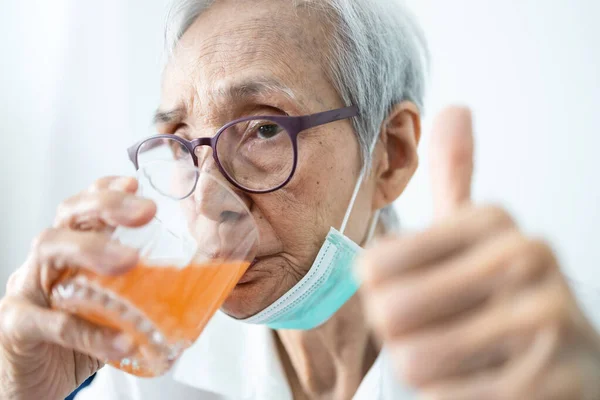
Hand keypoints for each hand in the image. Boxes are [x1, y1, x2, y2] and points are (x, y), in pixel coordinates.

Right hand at [0, 177, 154, 399]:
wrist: (31, 386)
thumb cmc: (72, 344)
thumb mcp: (110, 314)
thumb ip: (140, 300)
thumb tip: (198, 297)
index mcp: (71, 255)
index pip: (84, 209)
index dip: (105, 189)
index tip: (134, 182)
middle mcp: (47, 263)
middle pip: (69, 216)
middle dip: (107, 204)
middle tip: (145, 211)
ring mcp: (27, 290)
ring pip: (49, 248)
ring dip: (93, 248)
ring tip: (130, 260)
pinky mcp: (16, 326)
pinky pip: (50, 321)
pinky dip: (88, 332)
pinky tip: (119, 341)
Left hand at [359, 107, 599, 398]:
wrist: (572, 365)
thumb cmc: (502, 298)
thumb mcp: (476, 236)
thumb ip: (458, 176)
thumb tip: (455, 109)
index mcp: (492, 220)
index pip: (374, 266)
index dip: (380, 293)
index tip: (413, 293)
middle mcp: (527, 256)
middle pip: (390, 312)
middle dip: (402, 336)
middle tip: (436, 333)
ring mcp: (549, 319)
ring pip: (417, 360)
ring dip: (426, 370)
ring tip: (460, 358)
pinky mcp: (556, 380)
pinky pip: (449, 398)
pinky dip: (452, 399)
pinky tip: (485, 383)